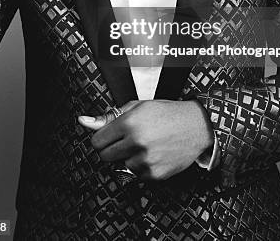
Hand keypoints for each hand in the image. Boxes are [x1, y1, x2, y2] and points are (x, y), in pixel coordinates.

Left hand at [78, 100, 214, 180]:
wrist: (196, 126)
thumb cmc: (167, 113)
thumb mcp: (137, 107)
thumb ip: (108, 116)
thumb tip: (83, 121)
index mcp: (129, 123)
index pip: (97, 141)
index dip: (102, 138)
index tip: (109, 136)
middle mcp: (136, 142)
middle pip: (105, 156)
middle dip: (112, 148)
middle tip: (127, 140)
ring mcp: (146, 160)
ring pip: (121, 165)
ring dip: (129, 157)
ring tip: (145, 144)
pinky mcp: (155, 174)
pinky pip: (137, 174)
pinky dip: (142, 166)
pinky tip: (154, 153)